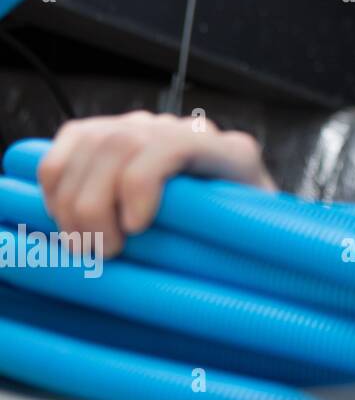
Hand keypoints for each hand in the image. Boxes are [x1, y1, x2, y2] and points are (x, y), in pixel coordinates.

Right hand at [37, 111, 276, 257]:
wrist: (246, 219)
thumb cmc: (247, 239)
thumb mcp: (254, 244)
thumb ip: (237, 242)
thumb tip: (209, 273)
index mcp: (232, 154)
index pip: (177, 144)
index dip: (143, 181)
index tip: (135, 228)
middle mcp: (188, 130)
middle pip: (122, 142)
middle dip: (97, 203)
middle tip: (104, 252)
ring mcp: (150, 127)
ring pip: (92, 142)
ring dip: (72, 200)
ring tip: (83, 244)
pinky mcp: (115, 134)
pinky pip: (71, 141)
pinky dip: (56, 183)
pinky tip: (65, 218)